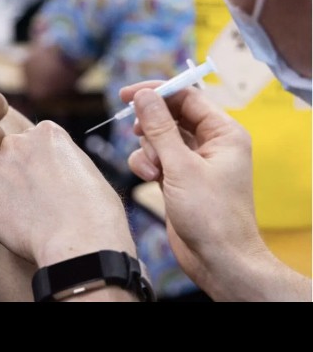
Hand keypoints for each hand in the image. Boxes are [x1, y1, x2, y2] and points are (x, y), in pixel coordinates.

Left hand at [0, 121, 134, 267]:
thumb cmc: (95, 211)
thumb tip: (49, 170)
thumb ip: (59, 160)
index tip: (52, 186)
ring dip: (7, 194)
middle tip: (38, 203)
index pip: (34, 144)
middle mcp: (15, 141)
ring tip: (31, 217)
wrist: (79, 240)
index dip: (43, 167)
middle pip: (12, 156)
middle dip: (20, 176)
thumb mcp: (85, 168)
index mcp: (45, 131)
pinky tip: (19, 227)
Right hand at [121, 83, 265, 295]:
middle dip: (150, 126)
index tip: (127, 94)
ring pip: (158, 137)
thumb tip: (144, 95)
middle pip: (170, 115)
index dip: (157, 92)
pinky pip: (154, 157)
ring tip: (153, 171)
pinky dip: (146, 165)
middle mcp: (210, 143)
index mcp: (223, 133)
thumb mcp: (180, 166)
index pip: (187, 96)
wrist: (217, 259)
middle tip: (134, 130)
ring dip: (148, 150)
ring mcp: (193, 161)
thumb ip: (159, 128)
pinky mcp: (179, 177)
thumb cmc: (211, 215)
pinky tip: (150, 180)